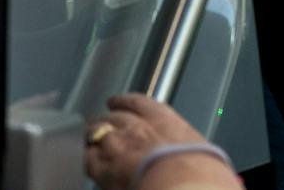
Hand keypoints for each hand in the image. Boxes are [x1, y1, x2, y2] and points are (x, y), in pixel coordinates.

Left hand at [84, 94, 230, 189]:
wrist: (181, 185)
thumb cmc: (198, 170)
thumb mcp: (199, 149)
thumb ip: (184, 145)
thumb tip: (188, 154)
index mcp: (163, 118)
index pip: (138, 102)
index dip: (125, 101)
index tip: (118, 102)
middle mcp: (136, 126)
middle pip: (114, 116)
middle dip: (107, 119)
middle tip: (101, 123)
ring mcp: (116, 145)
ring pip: (96, 132)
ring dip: (92, 134)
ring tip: (88, 137)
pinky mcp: (101, 168)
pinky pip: (87, 157)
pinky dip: (85, 155)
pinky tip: (84, 157)